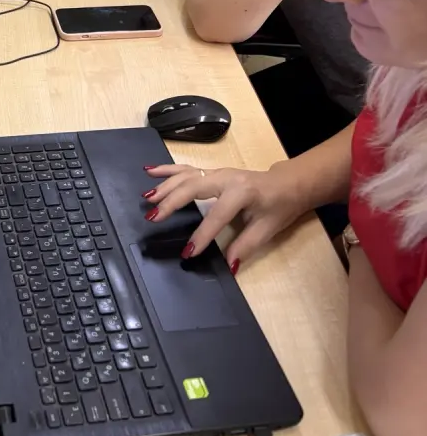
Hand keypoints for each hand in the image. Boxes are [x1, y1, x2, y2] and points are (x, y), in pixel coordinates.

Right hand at [142, 161, 306, 270]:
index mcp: (241, 192)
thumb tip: (229, 266)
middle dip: (171, 202)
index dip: (202, 235)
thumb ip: (245, 246)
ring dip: (165, 186)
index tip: (188, 252)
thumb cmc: (279, 206)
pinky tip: (150, 171)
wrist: (288, 184)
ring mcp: (217, 172)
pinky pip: (185, 169)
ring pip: (185, 176)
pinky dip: (167, 169)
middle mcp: (225, 178)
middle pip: (192, 187)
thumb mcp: (267, 229)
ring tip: (147, 199)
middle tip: (153, 218)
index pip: (217, 215)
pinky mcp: (211, 172)